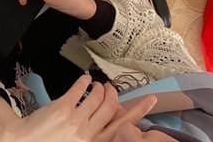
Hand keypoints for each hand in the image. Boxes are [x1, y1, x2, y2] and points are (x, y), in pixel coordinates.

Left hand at [0, 74, 155, 141]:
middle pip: (113, 108)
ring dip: (100, 88)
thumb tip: (111, 114)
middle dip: (115, 95)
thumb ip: (94, 132)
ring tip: (98, 85)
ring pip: (98, 97)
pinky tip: (85, 79)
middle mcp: (87, 134)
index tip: (150, 99)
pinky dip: (85, 81)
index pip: (122, 127)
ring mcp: (75, 120)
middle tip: (112, 89)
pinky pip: (80, 89)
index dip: (138, 111)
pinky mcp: (62, 107)